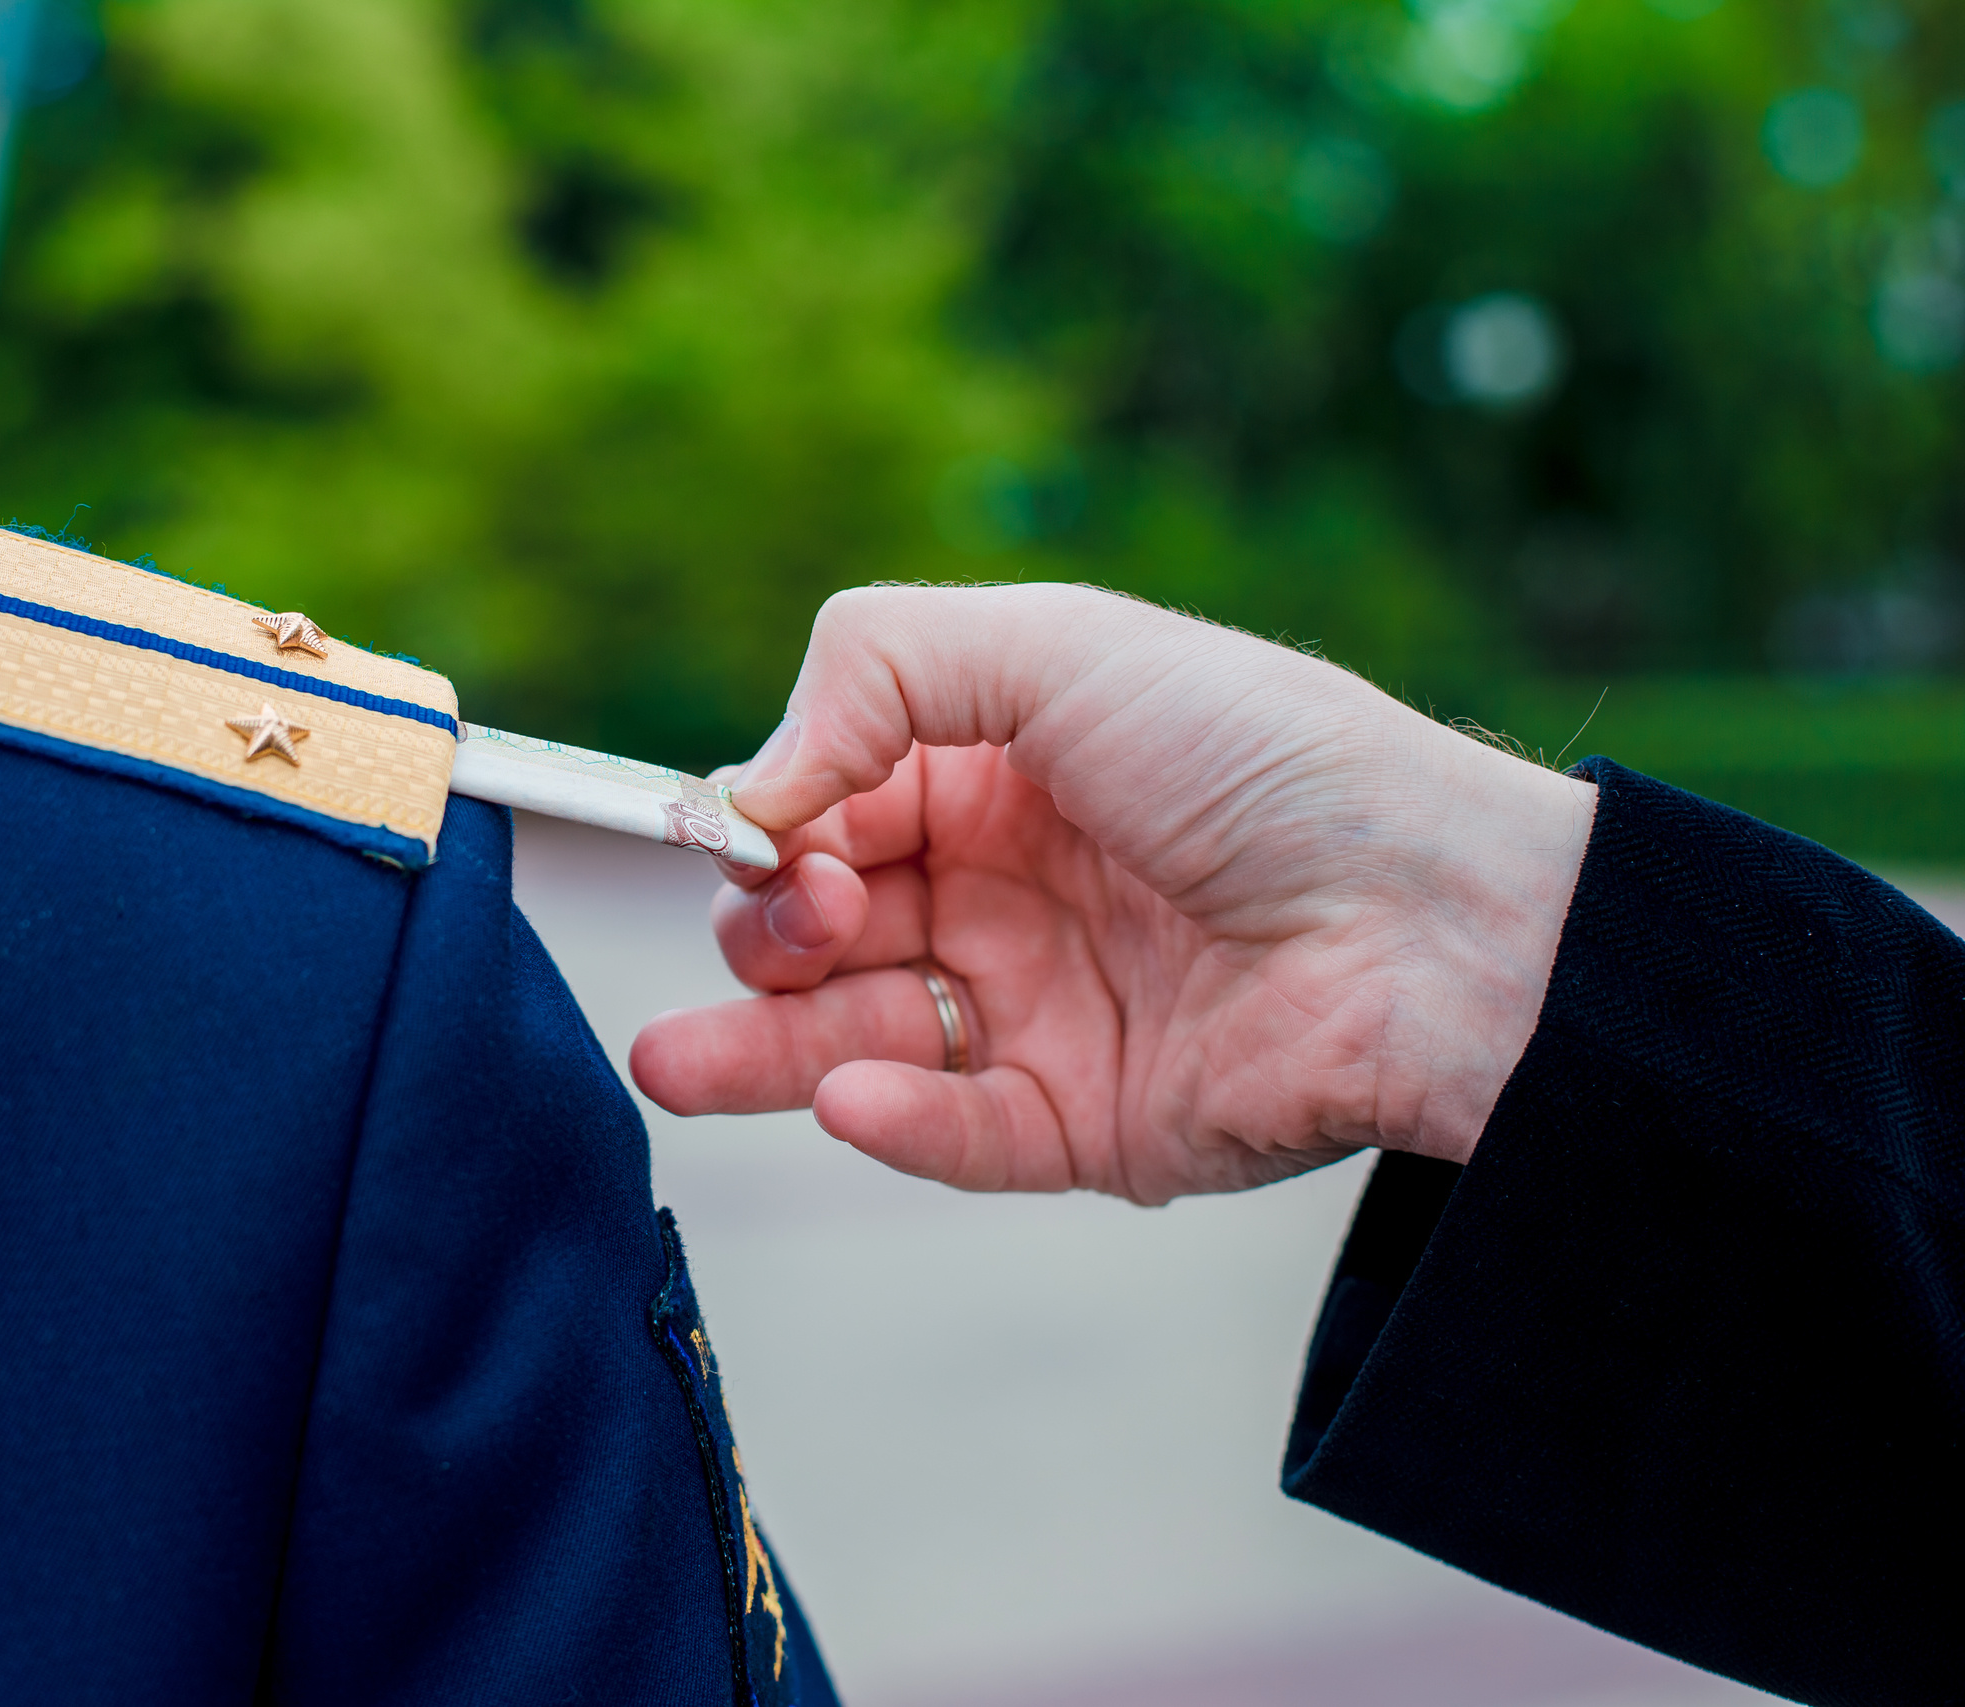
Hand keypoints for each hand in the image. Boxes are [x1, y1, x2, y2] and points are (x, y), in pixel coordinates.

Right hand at [627, 585, 1594, 1204]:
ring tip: (669, 1064)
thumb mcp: (1057, 645)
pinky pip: (961, 1131)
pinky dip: (893, 1120)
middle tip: (793, 917)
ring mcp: (1043, 1011)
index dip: (773, 821)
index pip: (831, 806)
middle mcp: (1009, 891)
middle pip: (824, 929)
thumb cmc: (1258, 756)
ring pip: (861, 1042)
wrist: (1430, 916)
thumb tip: (744, 789)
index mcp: (999, 773)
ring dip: (761, 1053)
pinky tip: (845, 1093)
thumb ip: (875, 672)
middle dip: (768, 927)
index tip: (742, 832)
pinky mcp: (1087, 1124)